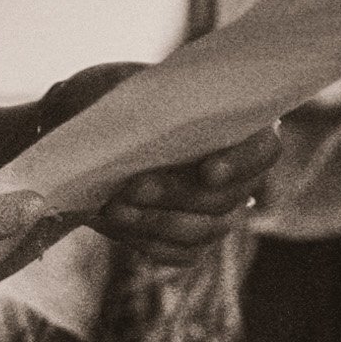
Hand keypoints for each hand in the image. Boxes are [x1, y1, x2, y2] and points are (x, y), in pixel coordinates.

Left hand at [24, 62, 281, 268]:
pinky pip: (180, 253)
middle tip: (132, 187)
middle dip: (176, 194)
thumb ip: (144, 105)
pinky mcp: (189, 240)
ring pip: (204, 231)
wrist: (76, 130)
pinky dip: (147, 240)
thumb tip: (147, 126)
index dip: (242, 163)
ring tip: (114, 208)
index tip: (207, 171)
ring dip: (157, 222)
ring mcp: (214, 211)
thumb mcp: (119, 88)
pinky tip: (114, 222)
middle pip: (226, 198)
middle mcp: (234, 174)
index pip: (264, 150)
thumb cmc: (105, 97)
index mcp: (232, 125)